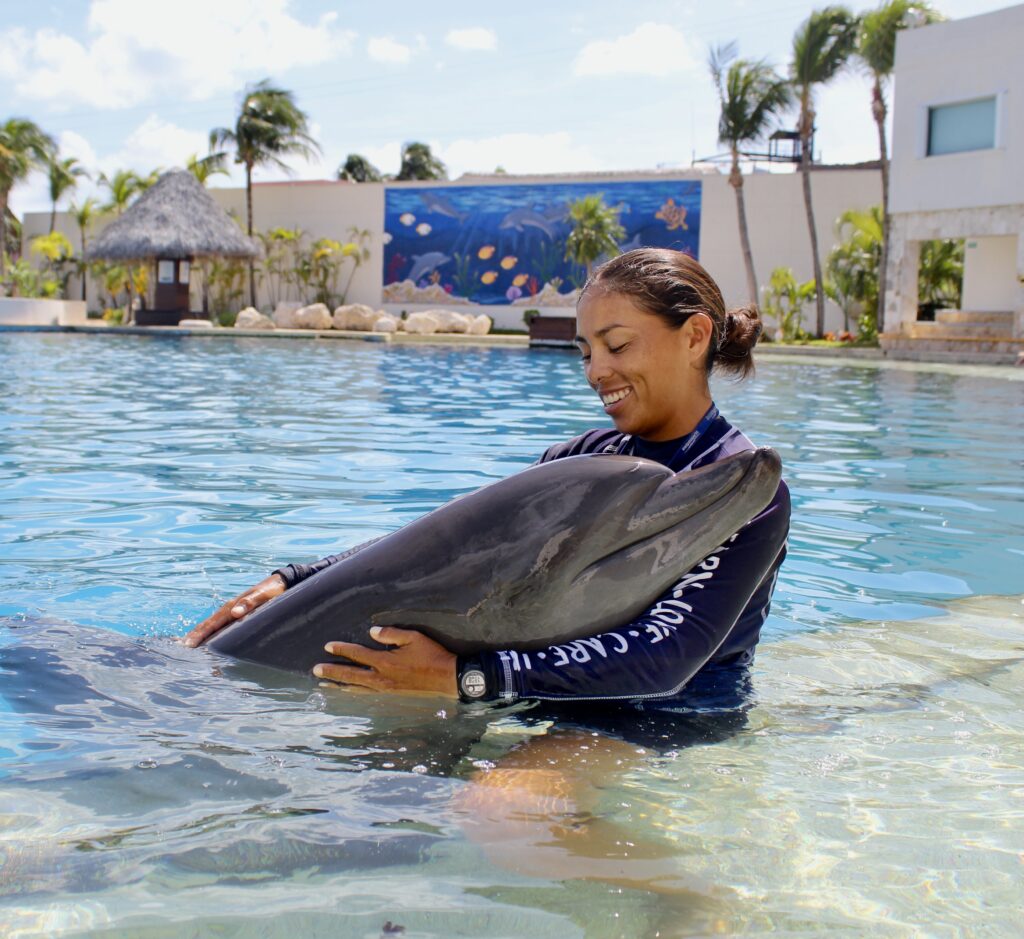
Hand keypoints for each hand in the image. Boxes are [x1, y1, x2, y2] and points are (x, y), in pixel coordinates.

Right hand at [181, 573, 285, 647]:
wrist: (280, 583)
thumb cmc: (272, 591)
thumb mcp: (263, 595)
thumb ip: (249, 602)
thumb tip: (234, 612)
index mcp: (231, 607)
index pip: (211, 624)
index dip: (199, 635)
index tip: (188, 645)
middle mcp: (227, 610)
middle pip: (206, 626)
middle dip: (193, 637)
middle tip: (181, 650)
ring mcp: (230, 613)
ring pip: (210, 626)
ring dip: (199, 636)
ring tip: (187, 648)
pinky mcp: (235, 616)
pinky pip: (219, 627)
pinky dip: (209, 634)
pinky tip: (206, 642)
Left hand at [314, 626, 456, 697]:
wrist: (447, 678)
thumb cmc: (431, 655)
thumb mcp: (413, 638)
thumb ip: (391, 634)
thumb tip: (372, 632)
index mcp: (385, 662)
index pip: (358, 654)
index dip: (342, 650)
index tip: (327, 646)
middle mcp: (381, 678)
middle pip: (351, 675)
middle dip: (332, 671)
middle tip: (315, 670)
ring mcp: (385, 689)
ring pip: (356, 688)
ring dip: (339, 686)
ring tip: (324, 685)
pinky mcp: (391, 696)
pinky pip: (366, 695)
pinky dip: (353, 694)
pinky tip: (348, 693)